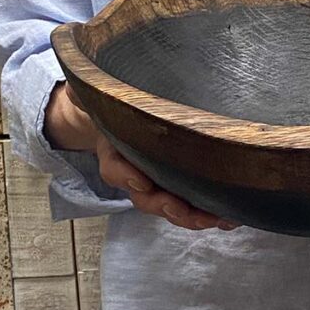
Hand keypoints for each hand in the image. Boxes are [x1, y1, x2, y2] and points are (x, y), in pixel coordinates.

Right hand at [43, 82, 237, 230]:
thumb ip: (88, 99)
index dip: (128, 177)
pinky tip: (232, 218)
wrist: (133, 128)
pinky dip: (213, 214)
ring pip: (177, 210)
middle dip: (170, 208)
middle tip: (185, 210)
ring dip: (198, 217)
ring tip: (220, 219)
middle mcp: (140, 180)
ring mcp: (164, 189)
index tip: (142, 181)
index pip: (117, 170)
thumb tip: (76, 90)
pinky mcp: (185, 190)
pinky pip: (196, 208)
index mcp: (117, 160)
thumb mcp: (103, 107)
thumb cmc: (121, 119)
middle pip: (151, 201)